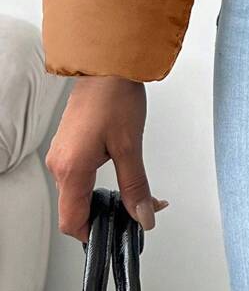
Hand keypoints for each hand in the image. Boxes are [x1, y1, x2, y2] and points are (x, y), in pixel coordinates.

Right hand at [45, 76, 168, 242]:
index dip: (95, 232)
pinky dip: (97, 179)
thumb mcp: (131, 145)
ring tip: (133, 187)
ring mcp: (61, 152)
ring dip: (103, 195)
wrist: (108, 62)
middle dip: (105, 213)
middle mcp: (59, 163)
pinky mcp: (68, 143)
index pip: (73, 222)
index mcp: (70, 168)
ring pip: (77, 191)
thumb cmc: (115, 95)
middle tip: (137, 206)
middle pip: (75, 209)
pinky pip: (77, 173)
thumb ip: (136, 185)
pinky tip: (119, 167)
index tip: (119, 229)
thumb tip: (143, 215)